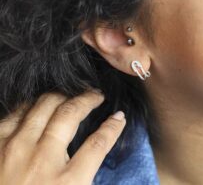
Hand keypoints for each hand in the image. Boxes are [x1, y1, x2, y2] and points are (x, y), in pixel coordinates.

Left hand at [0, 90, 125, 184]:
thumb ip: (84, 174)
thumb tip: (96, 150)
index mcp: (67, 184)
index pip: (98, 144)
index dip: (113, 127)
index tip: (119, 117)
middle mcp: (41, 161)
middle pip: (71, 114)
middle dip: (88, 99)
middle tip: (96, 95)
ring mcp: (15, 149)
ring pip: (45, 105)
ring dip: (64, 95)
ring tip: (72, 94)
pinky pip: (18, 112)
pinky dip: (33, 104)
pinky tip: (41, 105)